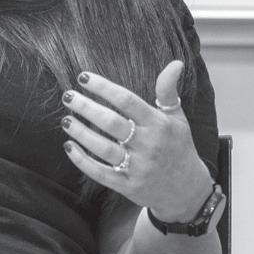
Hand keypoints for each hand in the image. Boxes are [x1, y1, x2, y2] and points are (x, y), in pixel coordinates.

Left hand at [61, 61, 213, 221]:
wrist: (187, 191)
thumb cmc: (178, 147)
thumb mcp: (177, 118)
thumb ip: (168, 91)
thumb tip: (175, 62)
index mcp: (159, 124)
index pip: (127, 101)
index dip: (103, 87)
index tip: (82, 77)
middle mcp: (149, 145)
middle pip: (111, 123)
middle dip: (86, 108)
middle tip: (67, 96)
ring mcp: (138, 167)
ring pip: (103, 148)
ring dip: (81, 133)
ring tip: (66, 120)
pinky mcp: (128, 186)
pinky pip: (100, 172)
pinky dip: (82, 160)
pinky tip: (69, 147)